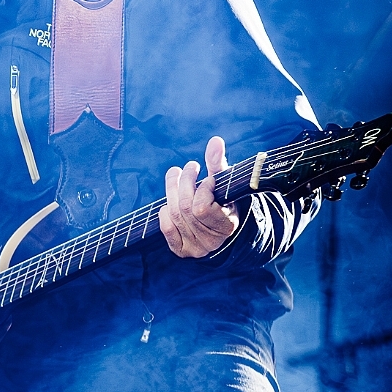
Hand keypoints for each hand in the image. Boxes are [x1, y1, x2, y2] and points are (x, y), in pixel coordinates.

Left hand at [159, 136, 239, 257]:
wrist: (220, 227)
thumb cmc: (224, 200)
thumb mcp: (225, 184)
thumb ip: (219, 164)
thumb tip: (215, 141)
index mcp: (227, 226)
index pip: (202, 208)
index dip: (202, 189)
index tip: (208, 178)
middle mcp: (211, 241)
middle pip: (185, 208)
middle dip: (184, 183)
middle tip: (189, 167)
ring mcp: (195, 248)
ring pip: (174, 215)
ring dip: (172, 191)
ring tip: (177, 174)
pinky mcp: (182, 250)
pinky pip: (166, 229)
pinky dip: (164, 213)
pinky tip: (169, 202)